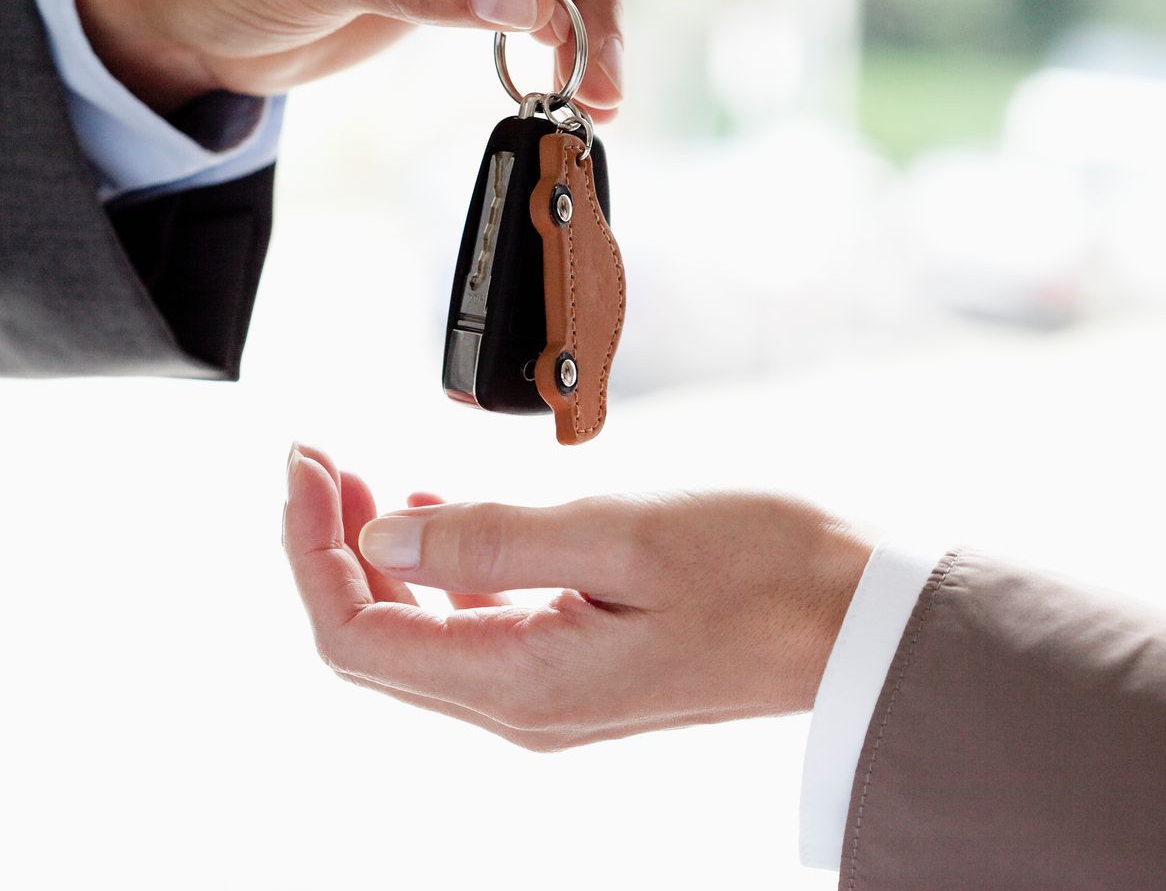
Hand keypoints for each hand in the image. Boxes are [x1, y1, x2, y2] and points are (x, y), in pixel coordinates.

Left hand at [281, 444, 870, 750]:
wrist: (856, 619)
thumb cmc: (763, 573)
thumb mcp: (620, 535)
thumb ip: (491, 542)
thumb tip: (382, 538)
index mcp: (522, 683)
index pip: (358, 632)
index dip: (313, 548)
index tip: (308, 463)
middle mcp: (523, 703)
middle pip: (377, 636)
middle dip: (331, 547)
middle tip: (321, 461)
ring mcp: (550, 690)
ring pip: (419, 631)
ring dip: (378, 555)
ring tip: (361, 479)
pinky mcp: (578, 664)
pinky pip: (472, 626)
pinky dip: (437, 569)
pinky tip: (437, 513)